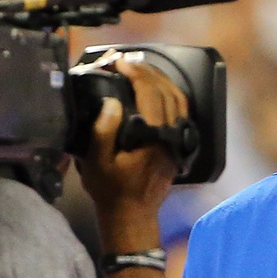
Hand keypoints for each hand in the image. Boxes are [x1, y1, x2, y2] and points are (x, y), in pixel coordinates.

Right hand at [77, 55, 188, 242]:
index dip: (135, 73)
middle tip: (126, 61)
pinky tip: (156, 89)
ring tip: (140, 69)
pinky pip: (180, 111)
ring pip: (178, 99)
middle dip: (146, 72)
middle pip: (166, 91)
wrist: (132, 215)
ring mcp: (178, 140)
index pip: (150, 93)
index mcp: (153, 137)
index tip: (118, 62)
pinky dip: (169, 94)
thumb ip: (103, 131)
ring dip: (160, 80)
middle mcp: (170, 136)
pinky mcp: (178, 144)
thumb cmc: (111, 190)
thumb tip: (112, 102)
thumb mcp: (96, 162)